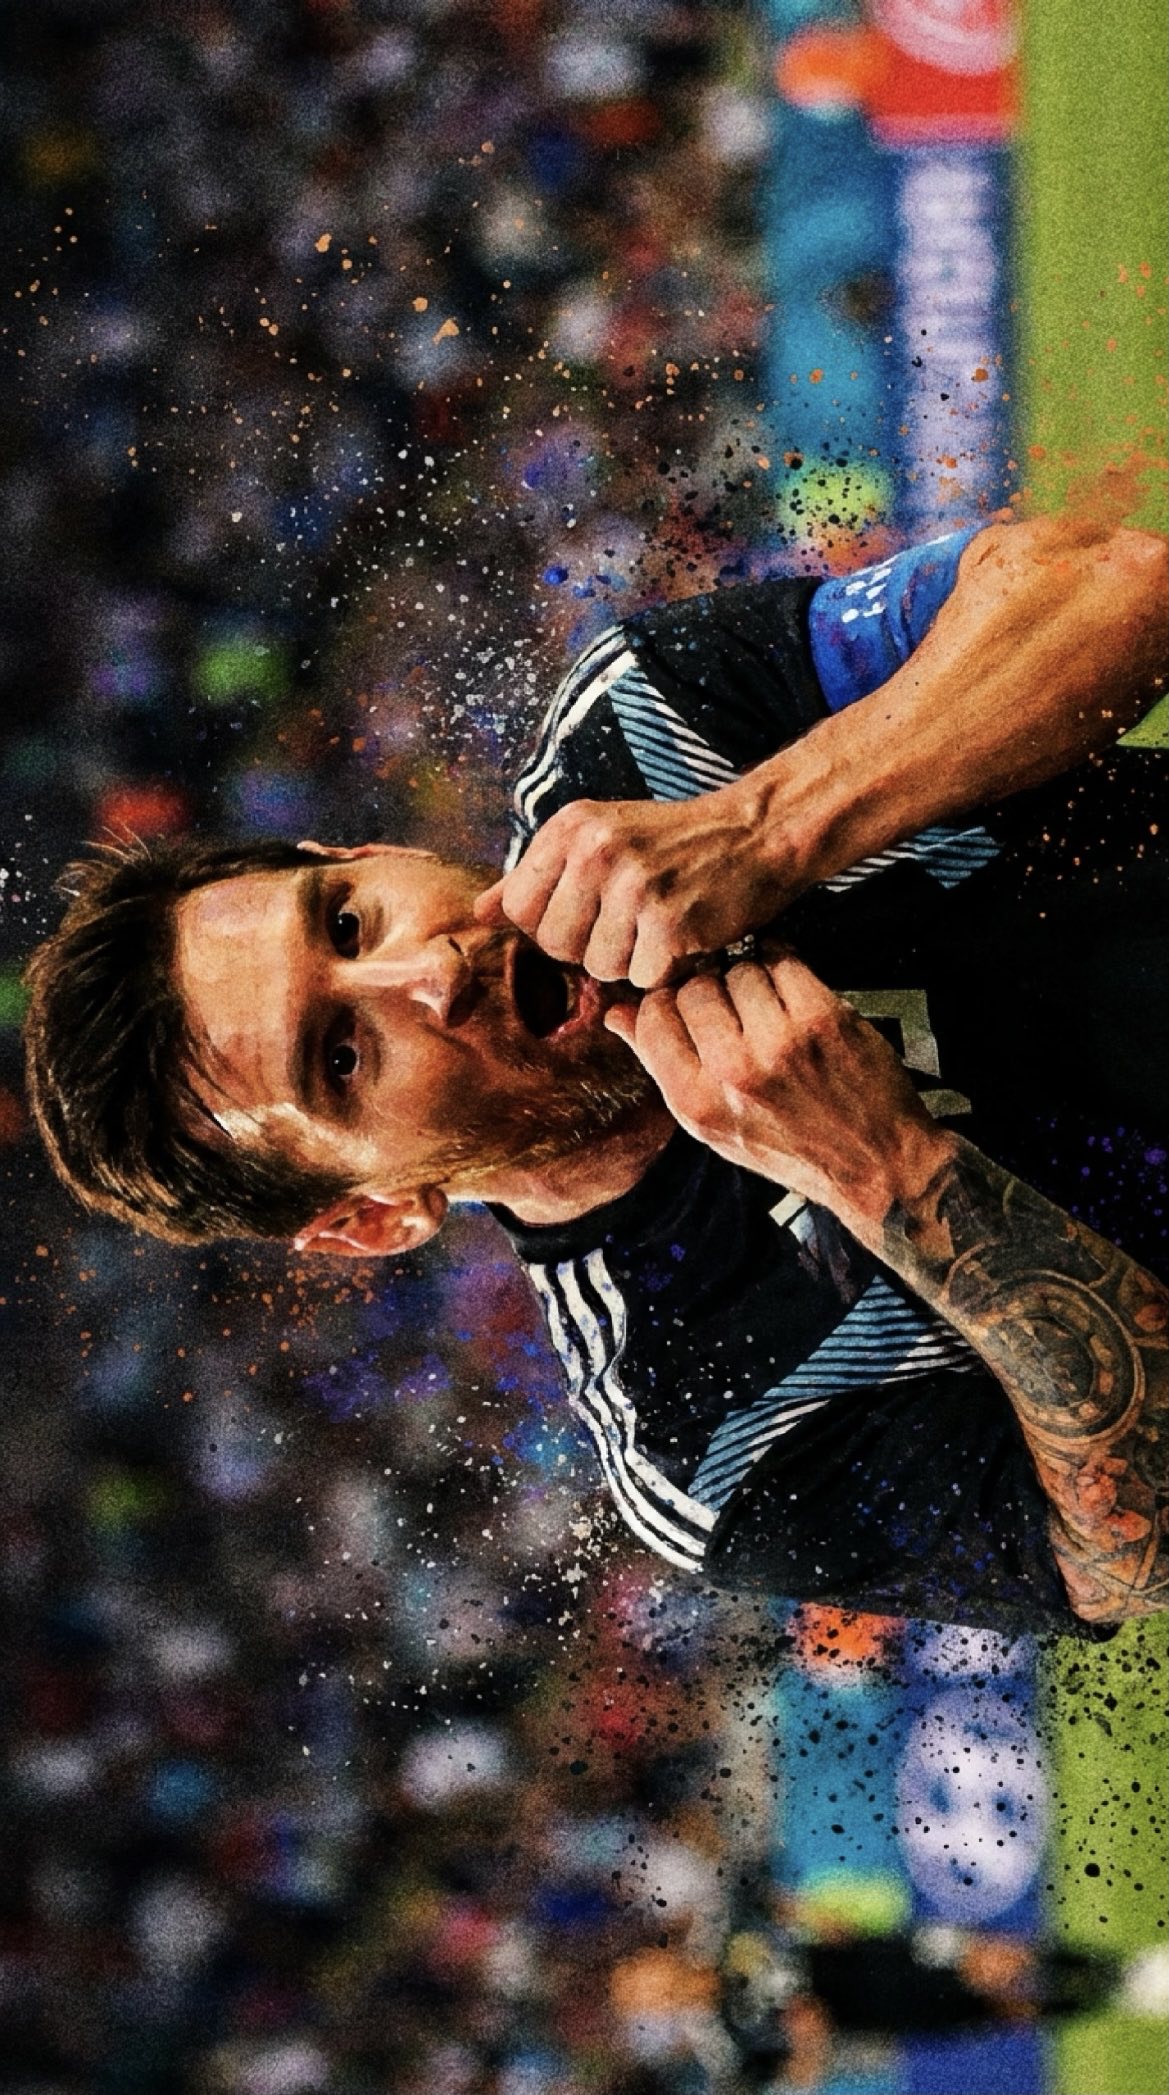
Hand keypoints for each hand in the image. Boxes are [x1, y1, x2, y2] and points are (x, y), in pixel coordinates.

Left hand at [473, 783, 791, 988]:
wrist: (756, 833)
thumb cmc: (675, 843)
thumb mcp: (600, 837)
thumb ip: (536, 875)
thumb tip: (480, 911)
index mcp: (570, 828)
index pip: (519, 909)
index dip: (552, 925)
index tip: (590, 912)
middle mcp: (595, 850)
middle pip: (554, 944)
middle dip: (590, 947)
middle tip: (630, 922)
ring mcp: (633, 885)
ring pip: (597, 967)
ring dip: (630, 961)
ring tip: (658, 927)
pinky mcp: (670, 919)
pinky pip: (641, 977)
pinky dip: (664, 969)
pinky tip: (683, 936)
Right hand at [603, 953, 954, 1238]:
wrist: (874, 1164)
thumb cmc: (790, 1147)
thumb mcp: (712, 1126)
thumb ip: (663, 1067)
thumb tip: (617, 1014)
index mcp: (696, 1102)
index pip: (652, 1015)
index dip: (666, 1003)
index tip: (685, 1006)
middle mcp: (733, 1071)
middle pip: (693, 987)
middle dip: (708, 990)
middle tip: (731, 1008)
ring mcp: (779, 1042)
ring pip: (737, 970)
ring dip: (749, 979)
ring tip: (766, 1008)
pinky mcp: (822, 1018)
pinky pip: (782, 961)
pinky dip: (784, 967)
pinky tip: (790, 993)